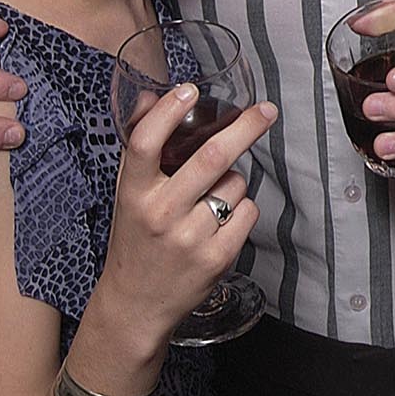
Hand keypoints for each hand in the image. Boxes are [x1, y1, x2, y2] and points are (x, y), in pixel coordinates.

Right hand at [100, 85, 273, 343]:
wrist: (135, 305)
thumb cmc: (136, 239)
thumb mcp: (128, 195)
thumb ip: (141, 149)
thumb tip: (154, 96)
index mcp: (133, 194)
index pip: (144, 145)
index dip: (168, 113)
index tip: (190, 89)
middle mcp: (160, 214)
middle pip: (211, 157)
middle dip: (245, 128)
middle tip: (266, 110)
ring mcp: (189, 238)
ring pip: (235, 184)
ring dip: (234, 182)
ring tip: (211, 201)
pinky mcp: (216, 258)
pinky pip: (248, 212)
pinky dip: (243, 208)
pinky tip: (221, 223)